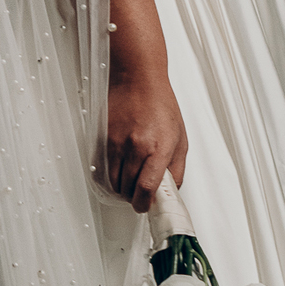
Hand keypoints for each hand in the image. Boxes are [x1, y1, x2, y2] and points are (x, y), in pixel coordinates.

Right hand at [107, 73, 186, 213]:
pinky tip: (120, 169)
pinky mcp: (105, 138)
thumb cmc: (160, 104)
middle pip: (129, 188)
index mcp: (160, 147)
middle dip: (134, 196)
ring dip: (122, 187)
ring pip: (114, 182)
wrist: (137, 79)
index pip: (147, 188)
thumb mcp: (180, 137)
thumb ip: (177, 168)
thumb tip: (171, 190)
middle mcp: (138, 147)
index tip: (144, 206)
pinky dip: (111, 174)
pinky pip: (104, 168)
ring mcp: (119, 143)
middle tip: (139, 193)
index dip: (144, 204)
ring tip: (130, 180)